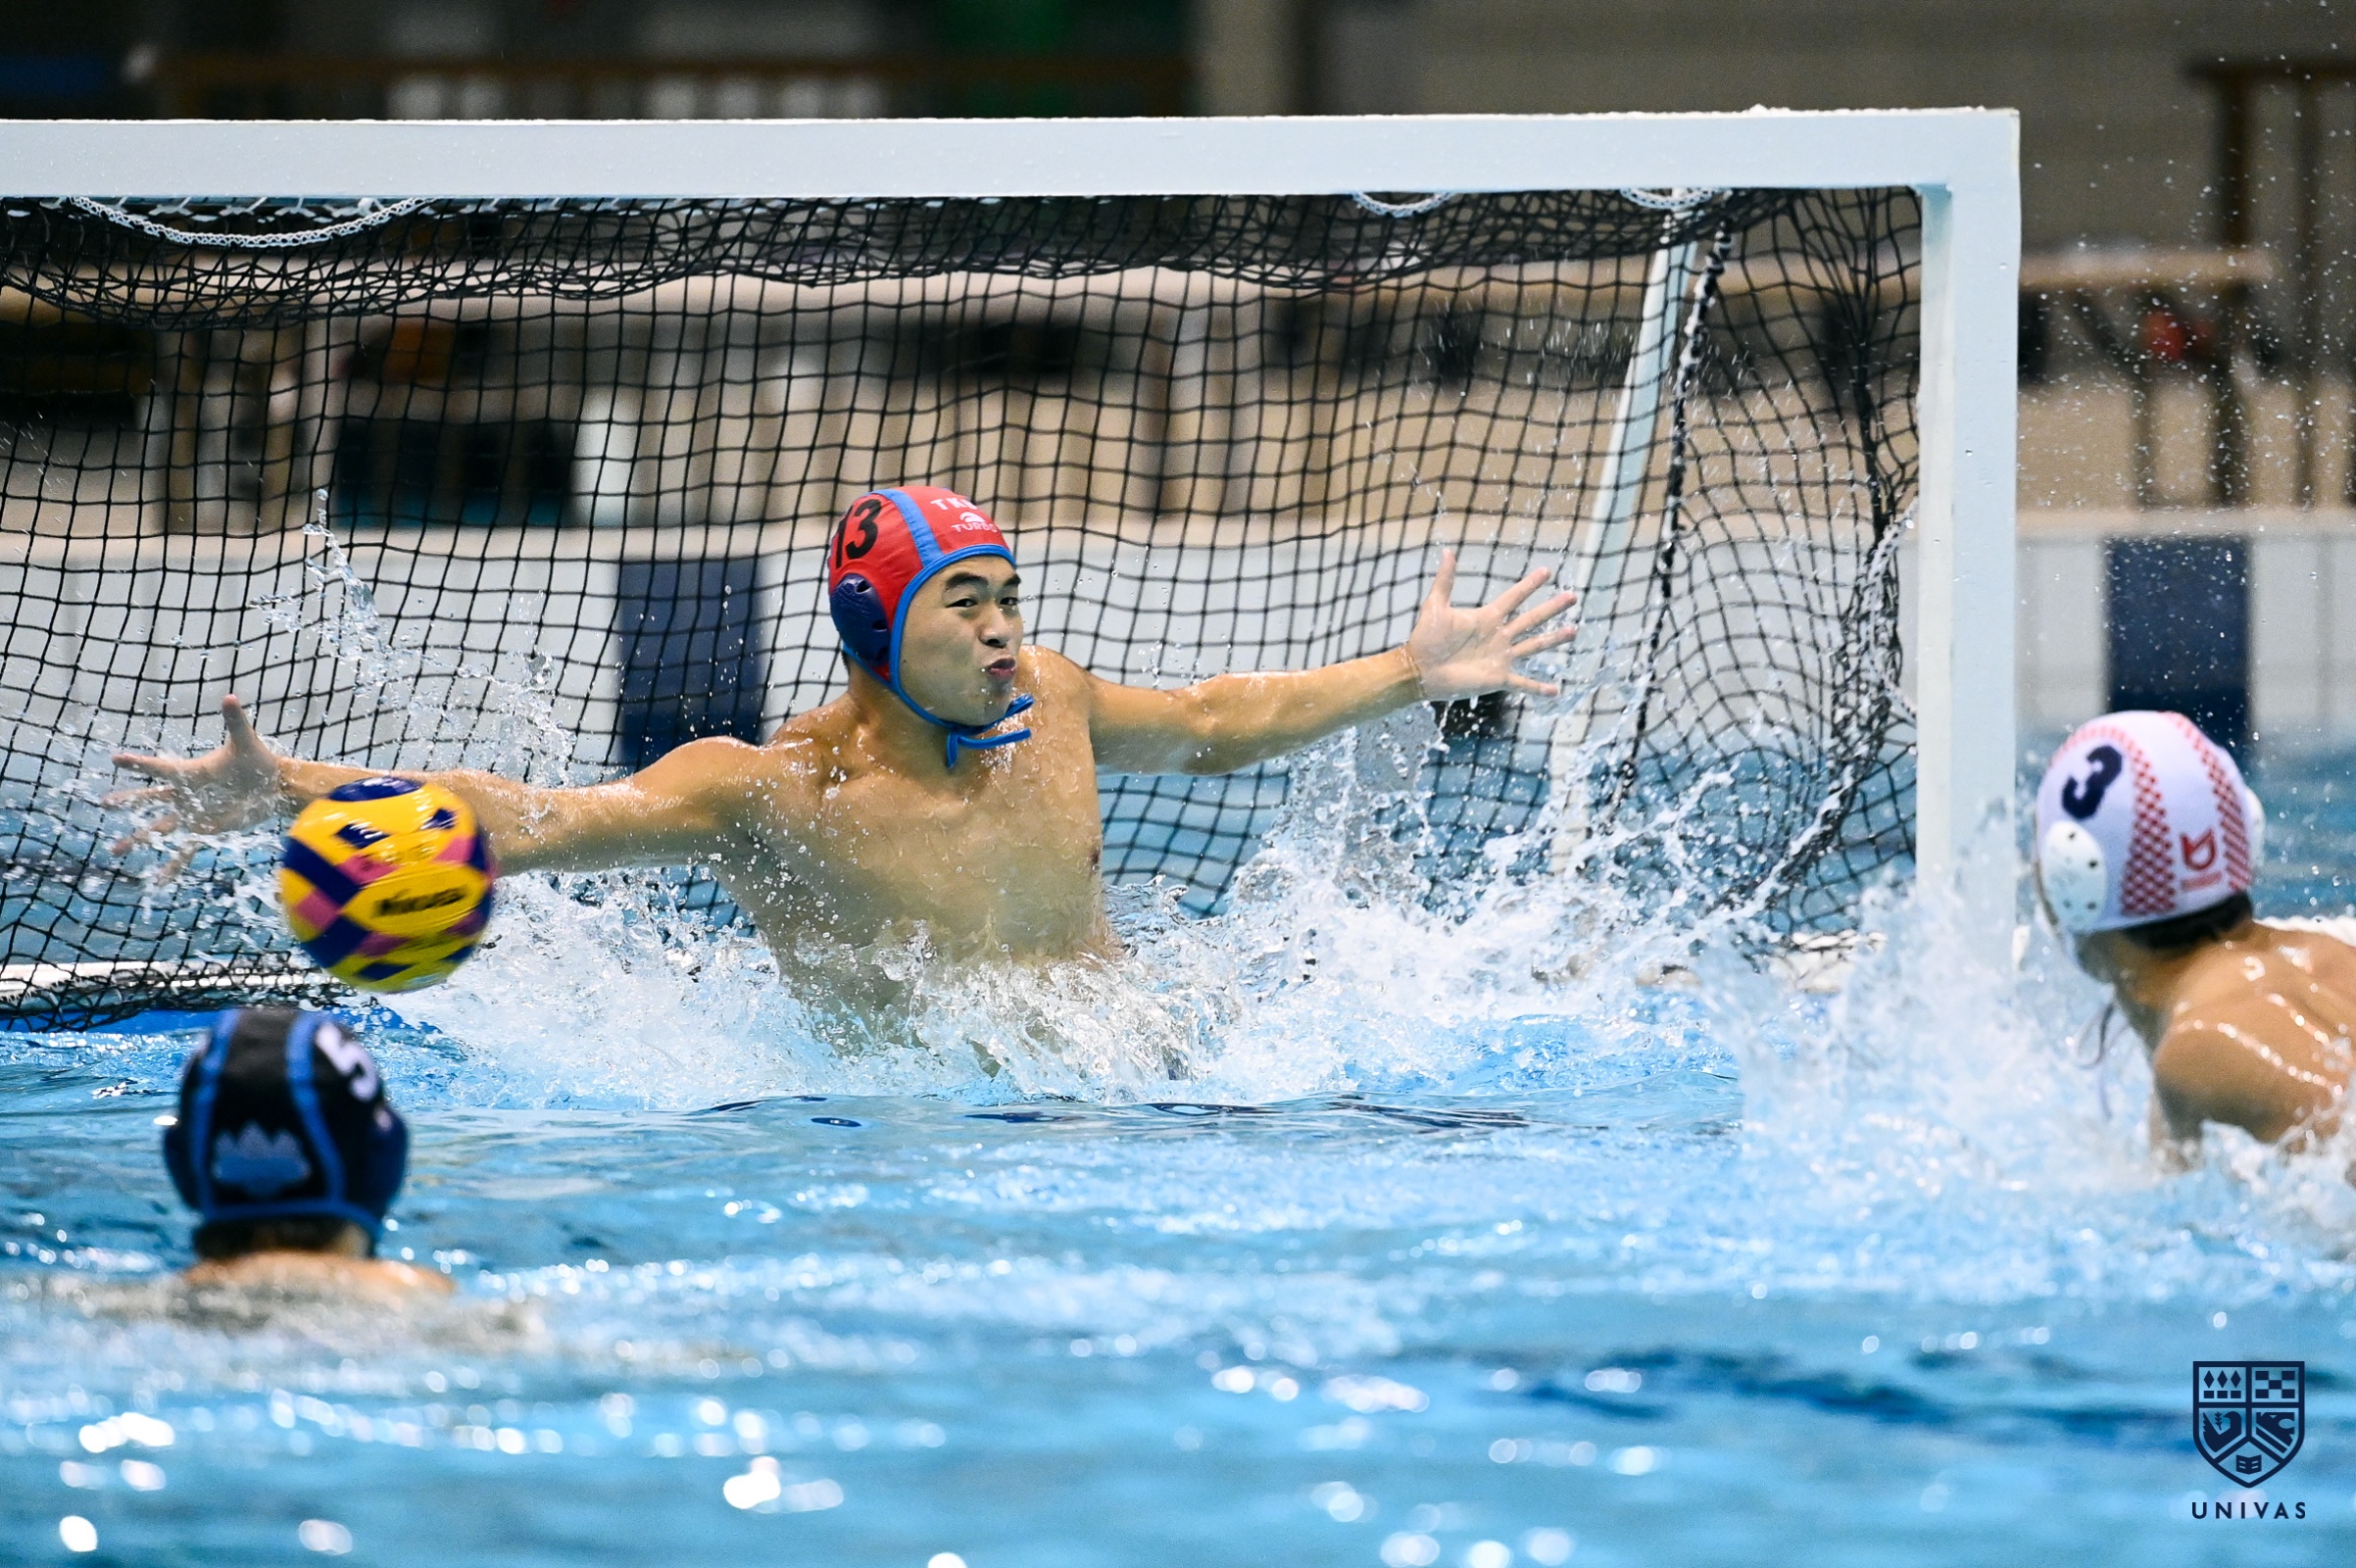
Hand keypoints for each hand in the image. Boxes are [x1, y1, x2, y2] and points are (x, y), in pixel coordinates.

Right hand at [104, 695, 284, 853]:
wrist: (275, 788)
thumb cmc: (258, 762)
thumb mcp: (245, 742)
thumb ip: (235, 721)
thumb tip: (231, 696)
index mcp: (191, 773)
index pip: (159, 768)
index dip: (138, 764)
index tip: (116, 758)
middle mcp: (187, 796)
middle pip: (150, 801)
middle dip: (128, 802)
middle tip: (103, 803)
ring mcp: (194, 815)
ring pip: (159, 829)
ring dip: (137, 840)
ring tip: (113, 850)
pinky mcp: (207, 831)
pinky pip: (185, 851)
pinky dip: (172, 866)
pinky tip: (158, 881)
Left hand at [1404, 550, 1577, 701]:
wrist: (1420, 670)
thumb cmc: (1425, 638)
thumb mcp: (1436, 606)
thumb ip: (1445, 581)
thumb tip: (1447, 552)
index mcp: (1487, 618)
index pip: (1514, 597)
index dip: (1529, 585)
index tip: (1546, 571)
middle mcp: (1498, 636)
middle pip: (1531, 619)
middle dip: (1552, 608)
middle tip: (1572, 596)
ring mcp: (1500, 657)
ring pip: (1534, 645)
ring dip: (1553, 639)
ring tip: (1573, 631)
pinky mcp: (1498, 678)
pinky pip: (1523, 683)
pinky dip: (1539, 688)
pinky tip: (1556, 691)